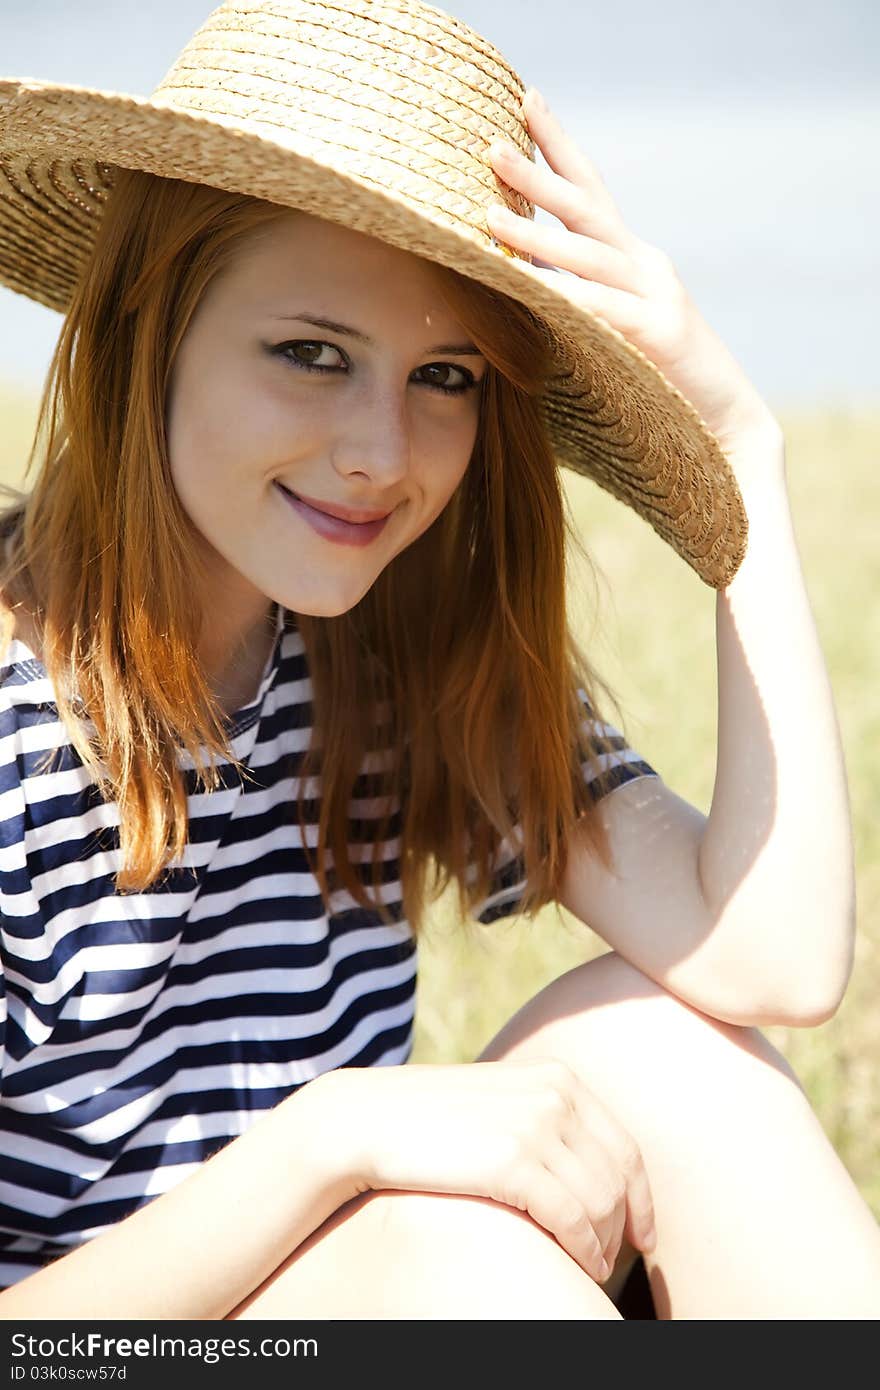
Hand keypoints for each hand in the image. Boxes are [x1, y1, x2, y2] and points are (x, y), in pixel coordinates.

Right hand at [314, 1056, 656, 1284]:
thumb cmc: (432, 1121)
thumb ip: (545, 1119)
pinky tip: (579, 1265)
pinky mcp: (512, 1161)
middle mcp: (556, 1095)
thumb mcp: (500, 1103)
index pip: (624, 1147)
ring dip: (604, 1245)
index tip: (644, 1236)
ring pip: (601, 1203)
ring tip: (590, 1269)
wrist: (368, 1120)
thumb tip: (588, 1170)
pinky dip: (584, 1248)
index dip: (643, 1199)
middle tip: (615, 1262)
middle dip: (624, 1228)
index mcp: (558, 1077)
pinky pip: (572, 1218)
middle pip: (618, 1179)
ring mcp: (536, 1125)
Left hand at [486, 89, 783, 483]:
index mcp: (631, 261)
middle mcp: (645, 266)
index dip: (558, 147)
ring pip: (588, 255)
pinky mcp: (661, 333)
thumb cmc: (656, 387)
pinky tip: (532, 284)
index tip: (525, 103)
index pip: (590, 192)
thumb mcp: (608, 333)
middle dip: (537, 173)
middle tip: (490, 143)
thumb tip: (514, 282)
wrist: (725, 428)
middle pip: (587, 206)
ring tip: (487, 218)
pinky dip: (567, 295)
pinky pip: (603, 309)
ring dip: (536, 234)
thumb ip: (570, 304)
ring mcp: (657, 295)